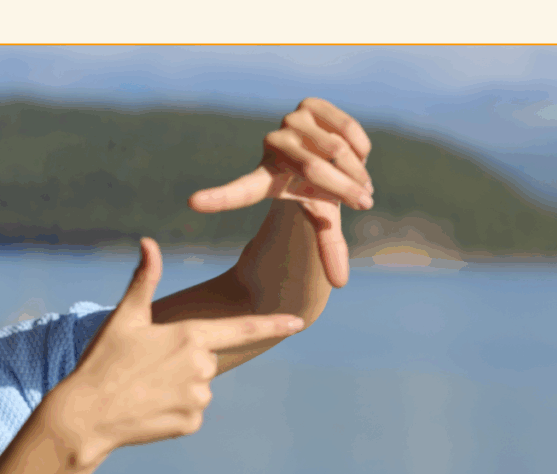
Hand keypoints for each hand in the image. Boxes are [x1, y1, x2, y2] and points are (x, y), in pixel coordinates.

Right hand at [55, 238, 303, 466]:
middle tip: (145, 366)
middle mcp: (201, 367)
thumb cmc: (103, 360)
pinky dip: (172, 410)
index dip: (272, 324)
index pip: (242, 328)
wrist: (87, 415)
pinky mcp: (191, 424)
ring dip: (177, 386)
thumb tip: (147, 241)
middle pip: (205, 358)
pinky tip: (147, 408)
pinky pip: (189, 412)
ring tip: (143, 387)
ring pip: (198, 386)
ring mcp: (198, 398)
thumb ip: (144, 278)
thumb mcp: (124, 317)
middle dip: (182, 360)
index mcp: (190, 336)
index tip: (300, 321)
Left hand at [188, 98, 373, 287]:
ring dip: (356, 168)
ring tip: (362, 181)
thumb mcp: (323, 217)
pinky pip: (344, 127)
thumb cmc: (320, 191)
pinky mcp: (309, 105)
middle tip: (364, 201)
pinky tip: (357, 151)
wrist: (334, 153)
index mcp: (264, 179)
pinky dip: (359, 144)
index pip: (239, 192)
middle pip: (314, 170)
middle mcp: (271, 147)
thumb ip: (329, 247)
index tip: (192, 203)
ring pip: (334, 148)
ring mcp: (288, 123)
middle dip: (344, 188)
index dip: (218, 198)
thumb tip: (340, 285)